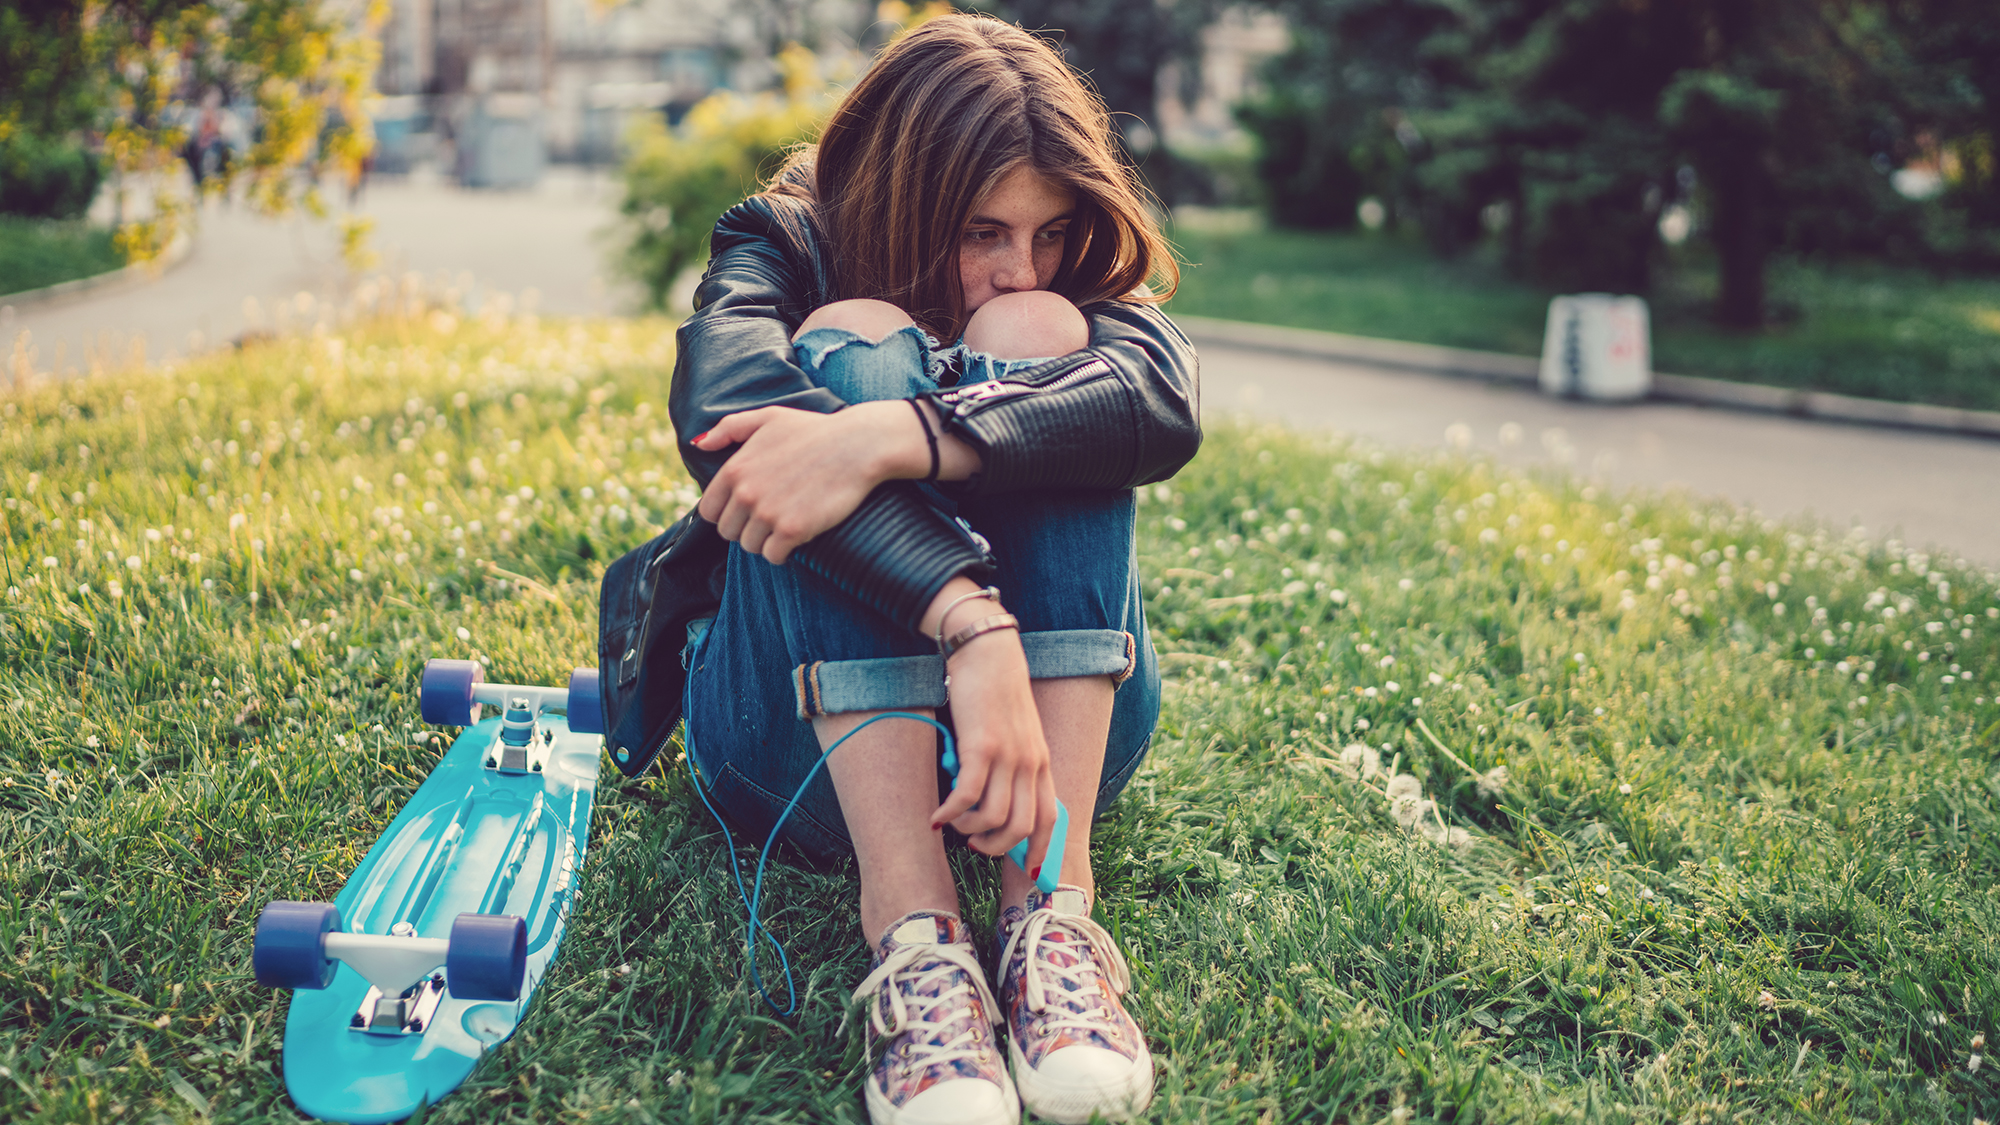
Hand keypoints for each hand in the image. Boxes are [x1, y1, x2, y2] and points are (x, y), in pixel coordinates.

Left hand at [693, 402, 911, 562]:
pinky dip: (783, 552)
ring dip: (766, 542)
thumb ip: (729, 428)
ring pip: (750, 546)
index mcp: (735, 469)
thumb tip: (699, 445)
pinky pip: (774, 556)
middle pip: (729, 533)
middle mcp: (745, 493)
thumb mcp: (769, 418)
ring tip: (785, 527)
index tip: (748, 511)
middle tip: (771, 519)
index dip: (728, 514)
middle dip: (747, 529)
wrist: (859, 445)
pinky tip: (796, 539)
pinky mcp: (792, 530)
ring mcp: (768, 513)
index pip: (709, 511)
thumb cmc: (816, 430)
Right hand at [928, 625, 1059, 872]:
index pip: (1050, 819)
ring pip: (993, 818)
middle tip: (974, 844)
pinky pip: (967, 796)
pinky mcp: (981, 746)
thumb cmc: (995, 694)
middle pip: (1021, 828)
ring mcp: (1007, 756)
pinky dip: (950, 814)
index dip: (1040, 852)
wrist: (987, 653)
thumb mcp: (1016, 733)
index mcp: (1041, 763)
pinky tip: (936, 817)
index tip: (1027, 874)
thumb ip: (1014, 765)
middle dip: (996, 847)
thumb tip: (998, 801)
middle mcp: (1030, 763)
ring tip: (952, 824)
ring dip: (968, 831)